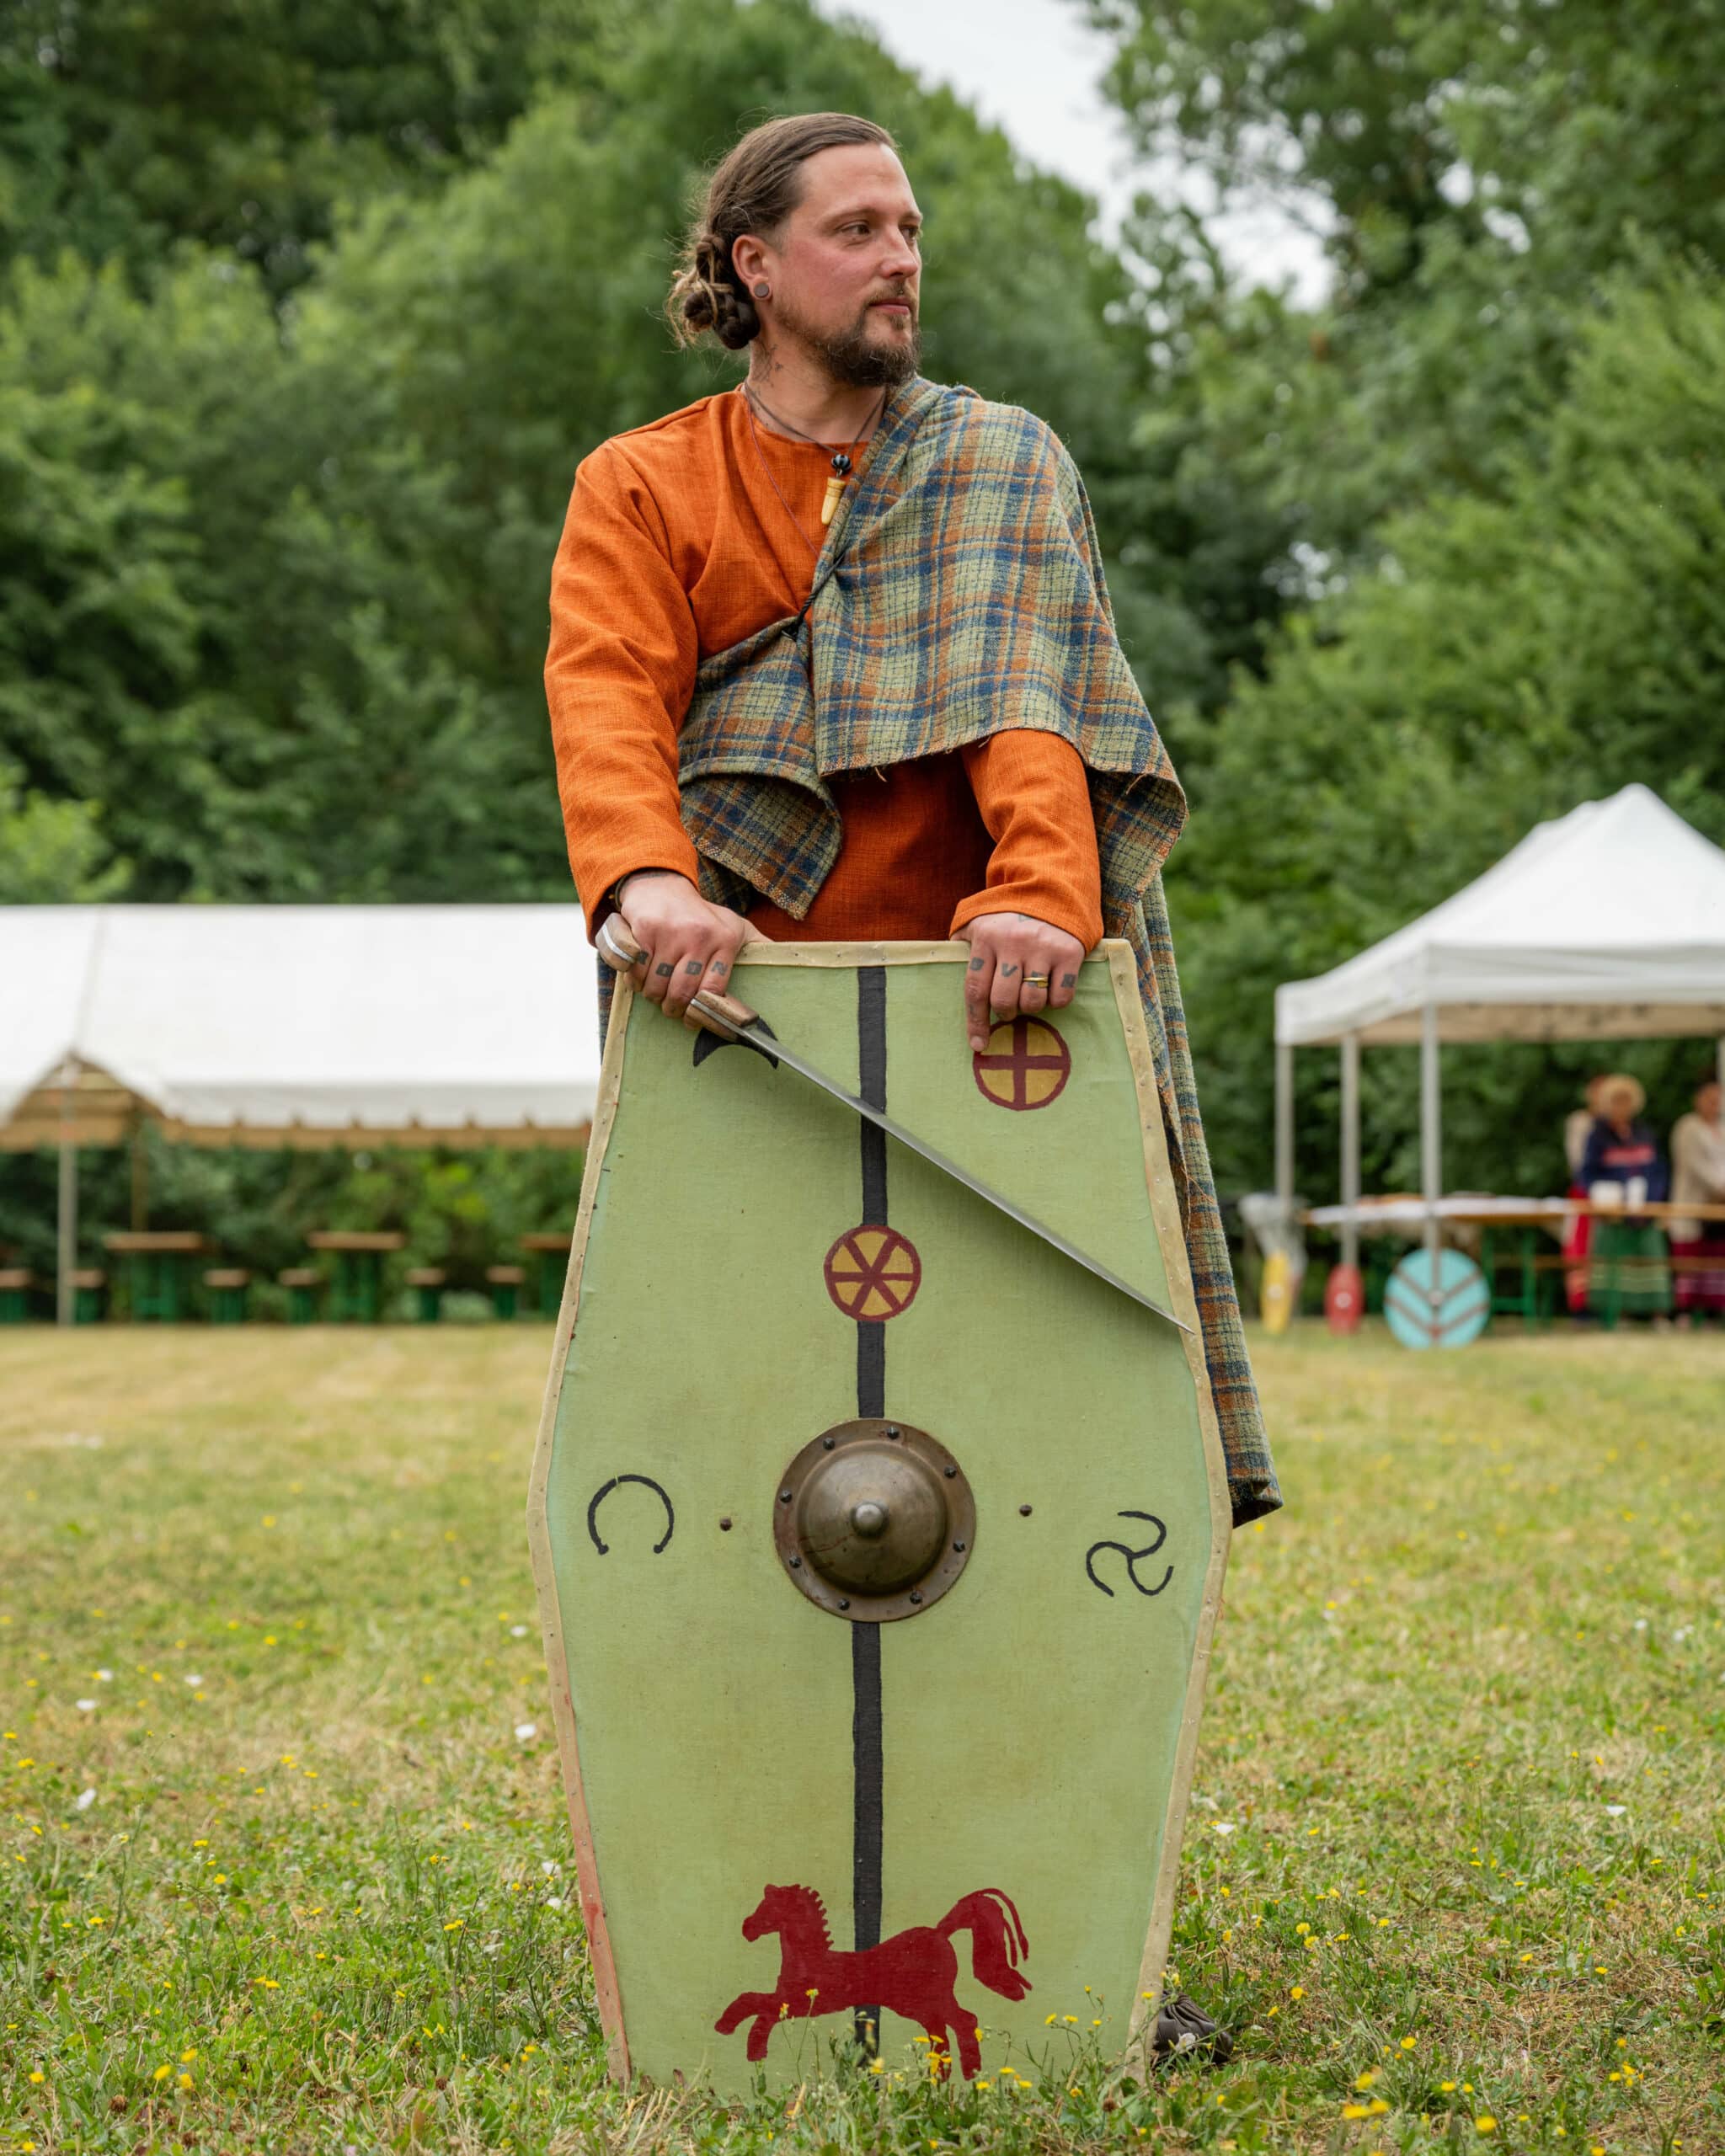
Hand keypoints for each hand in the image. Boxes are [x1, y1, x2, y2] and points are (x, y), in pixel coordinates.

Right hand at [613, 872, 753, 1022]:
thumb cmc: (700, 915)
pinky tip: (641, 977)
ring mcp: (672, 932)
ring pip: (657, 986)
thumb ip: (759, 946)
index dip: (701, 1012)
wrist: (660, 886)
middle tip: (671, 1010)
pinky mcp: (646, 930)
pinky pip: (637, 972)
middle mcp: (701, 936)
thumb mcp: (735, 925)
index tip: (693, 1021)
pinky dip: (635, 981)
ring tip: (656, 994)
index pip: (713, 990)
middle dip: (673, 1009)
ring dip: (653, 997)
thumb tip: (788, 965)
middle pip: (683, 992)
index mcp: (726, 939)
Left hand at [956, 911, 1085, 1053]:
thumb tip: (943, 960)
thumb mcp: (979, 921)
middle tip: (1009, 1009)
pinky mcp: (1068, 952)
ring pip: (1032, 1001)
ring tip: (1029, 995)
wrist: (1052, 891)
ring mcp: (1042, 947)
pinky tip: (1051, 989)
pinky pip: (1061, 996)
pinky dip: (1056, 1001)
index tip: (978, 1044)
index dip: (975, 1021)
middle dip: (1005, 1013)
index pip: (975, 988)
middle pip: (1003, 1000)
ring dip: (1029, 1007)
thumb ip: (962, 941)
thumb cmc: (1008, 916)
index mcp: (986, 938)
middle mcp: (1013, 942)